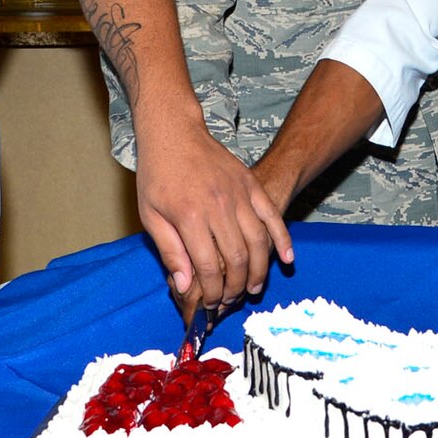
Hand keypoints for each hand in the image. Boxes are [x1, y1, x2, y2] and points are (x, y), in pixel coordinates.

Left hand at [135, 124, 293, 323]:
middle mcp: (218, 206)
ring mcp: (239, 194)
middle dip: (235, 287)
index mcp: (190, 217)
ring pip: (259, 242)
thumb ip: (170, 251)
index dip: (212, 292)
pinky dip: (283, 239)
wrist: (174, 133)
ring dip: (259, 271)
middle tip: (230, 300)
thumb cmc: (158, 175)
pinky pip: (273, 217)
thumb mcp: (151, 216)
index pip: (208, 267)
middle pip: (237, 259)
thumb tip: (184, 285)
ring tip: (254, 288)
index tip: (210, 304)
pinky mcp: (251, 185)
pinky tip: (287, 259)